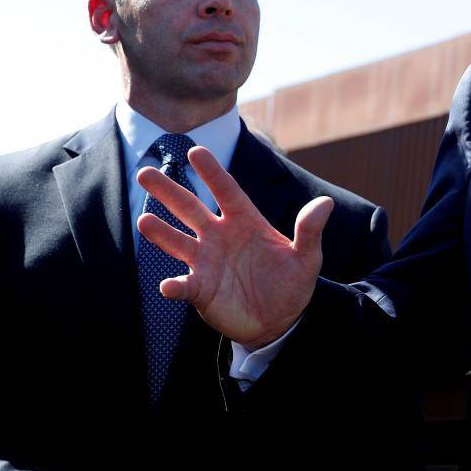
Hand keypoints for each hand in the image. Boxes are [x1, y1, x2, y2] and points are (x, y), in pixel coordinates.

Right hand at [138, 145, 331, 346]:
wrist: (279, 320)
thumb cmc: (291, 283)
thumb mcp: (306, 257)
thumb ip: (309, 231)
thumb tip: (325, 203)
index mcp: (245, 222)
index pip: (226, 191)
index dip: (212, 172)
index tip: (196, 150)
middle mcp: (219, 237)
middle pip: (190, 209)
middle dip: (169, 191)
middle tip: (145, 173)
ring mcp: (206, 262)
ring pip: (177, 243)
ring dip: (161, 233)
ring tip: (144, 221)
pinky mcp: (199, 290)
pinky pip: (183, 285)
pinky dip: (174, 285)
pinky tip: (168, 286)